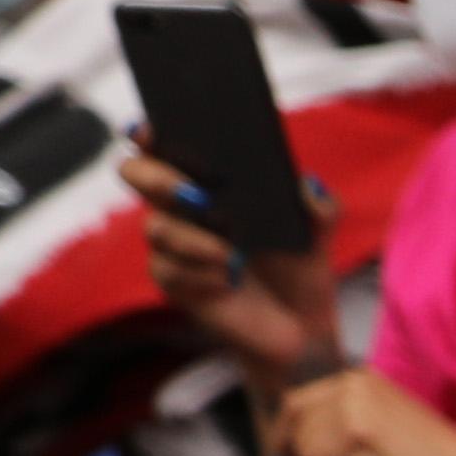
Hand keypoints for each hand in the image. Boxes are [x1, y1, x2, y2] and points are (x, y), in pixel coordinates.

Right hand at [126, 151, 338, 380]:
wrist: (300, 325)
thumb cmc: (298, 268)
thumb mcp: (317, 234)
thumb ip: (319, 207)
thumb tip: (307, 187)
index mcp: (208, 181)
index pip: (165, 146)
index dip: (148, 133)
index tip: (149, 130)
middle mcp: (180, 206)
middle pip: (135, 174)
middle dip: (159, 179)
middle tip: (198, 197)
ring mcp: (171, 243)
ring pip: (157, 227)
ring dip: (195, 239)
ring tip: (233, 255)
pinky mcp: (172, 281)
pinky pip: (169, 269)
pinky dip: (203, 275)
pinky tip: (229, 282)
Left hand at [265, 365, 455, 455]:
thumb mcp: (383, 429)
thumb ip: (344, 426)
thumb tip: (297, 445)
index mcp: (362, 380)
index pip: (298, 401)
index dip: (284, 431)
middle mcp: (355, 383)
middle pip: (297, 422)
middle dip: (299, 455)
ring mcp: (355, 402)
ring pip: (309, 448)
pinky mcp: (357, 427)